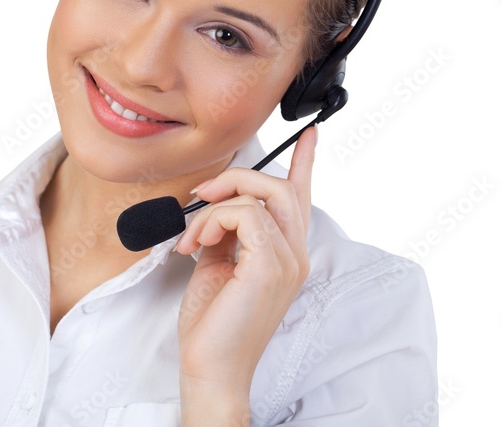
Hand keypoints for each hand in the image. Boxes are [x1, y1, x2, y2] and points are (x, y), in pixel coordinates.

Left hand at [174, 124, 316, 393]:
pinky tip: (197, 245)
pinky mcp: (269, 266)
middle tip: (204, 193)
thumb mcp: (219, 265)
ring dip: (215, 206)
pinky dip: (212, 221)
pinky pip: (244, 214)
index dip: (305, 163)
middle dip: (238, 177)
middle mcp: (294, 256)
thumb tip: (216, 206)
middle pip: (282, 187)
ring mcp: (287, 261)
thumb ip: (228, 233)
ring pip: (261, 195)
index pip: (301, 199)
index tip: (308, 134)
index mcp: (285, 255)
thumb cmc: (212, 325)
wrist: (210, 367)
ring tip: (193, 236)